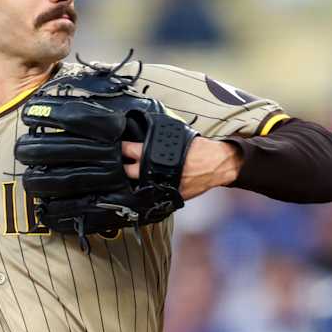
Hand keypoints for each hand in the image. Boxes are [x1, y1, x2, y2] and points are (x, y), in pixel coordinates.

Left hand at [122, 135, 240, 199]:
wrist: (216, 164)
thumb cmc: (199, 149)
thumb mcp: (177, 137)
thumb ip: (160, 140)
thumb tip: (146, 137)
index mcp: (155, 154)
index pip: (129, 150)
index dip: (121, 148)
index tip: (115, 147)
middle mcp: (155, 171)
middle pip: (128, 171)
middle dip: (122, 167)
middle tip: (119, 163)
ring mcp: (161, 185)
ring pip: (139, 186)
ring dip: (135, 181)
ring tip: (133, 176)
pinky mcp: (170, 195)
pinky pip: (155, 195)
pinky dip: (151, 191)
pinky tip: (149, 187)